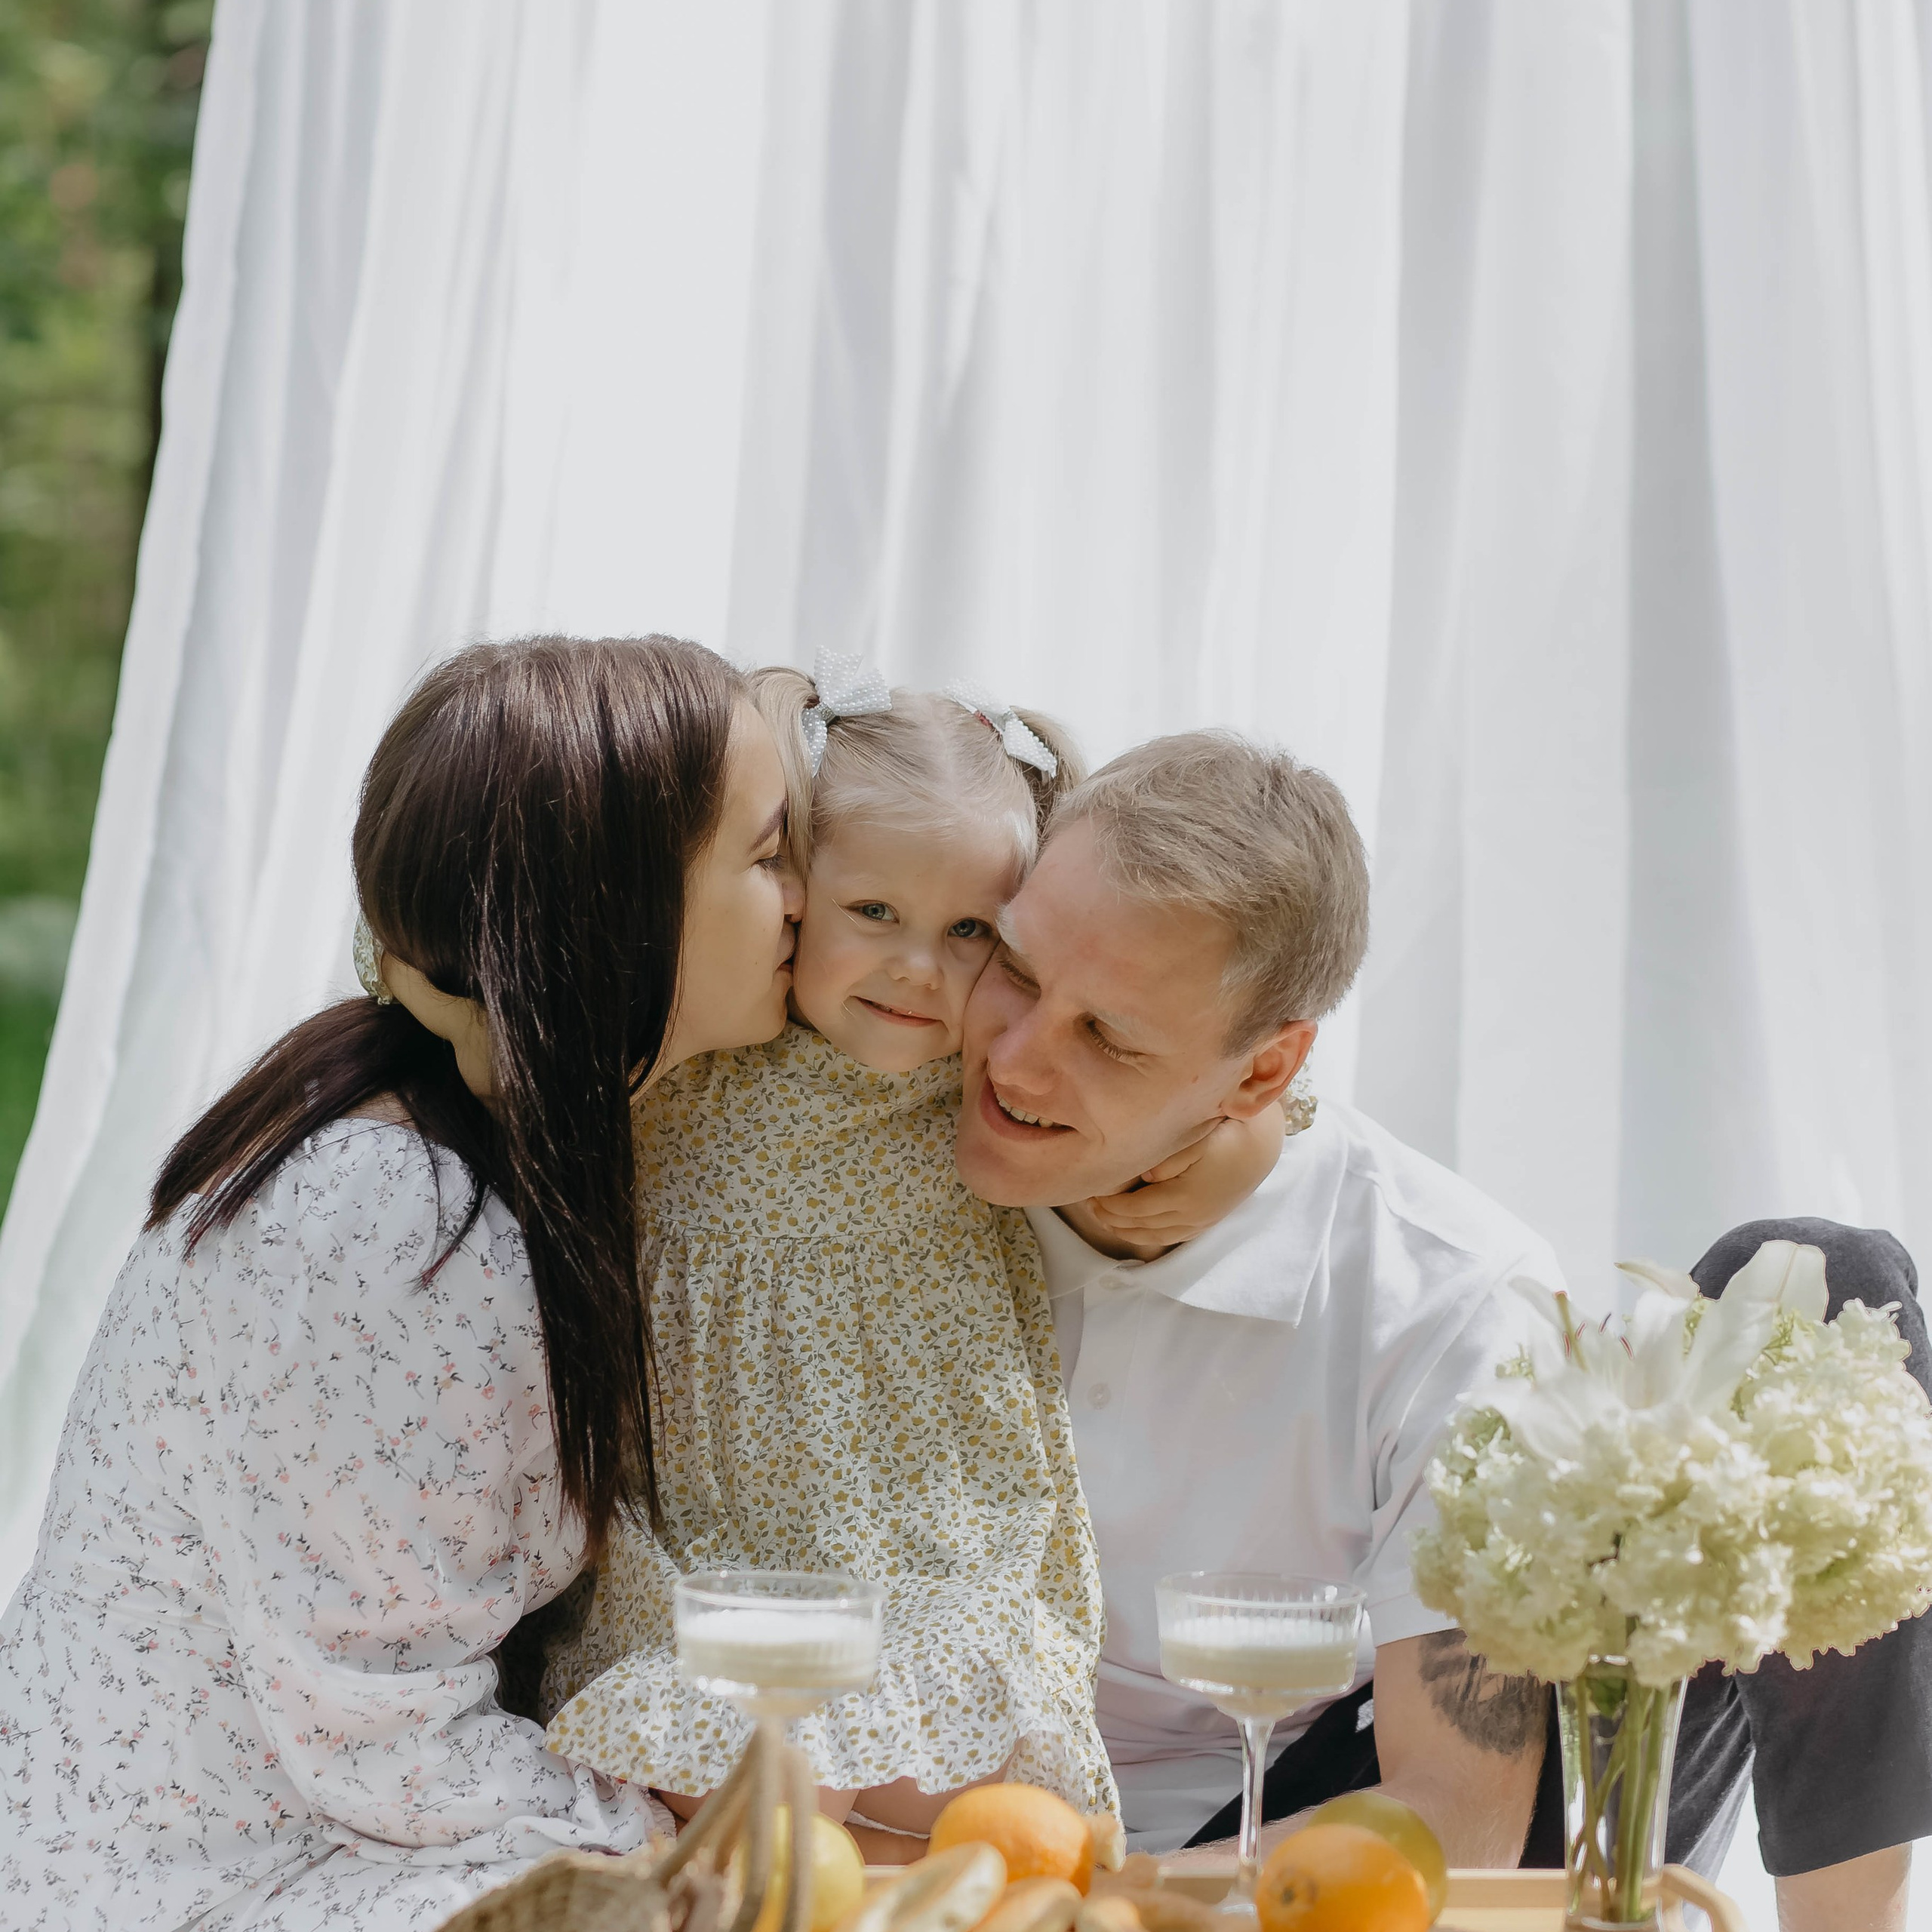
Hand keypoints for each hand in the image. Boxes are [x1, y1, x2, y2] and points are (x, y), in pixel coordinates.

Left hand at [1085, 1105, 1286, 1249]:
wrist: (1260, 1146)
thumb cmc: (1224, 1134)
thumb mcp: (1196, 1138)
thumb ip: (1169, 1157)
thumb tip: (1145, 1176)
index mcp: (1185, 1196)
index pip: (1135, 1209)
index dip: (1110, 1205)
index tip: (1091, 1194)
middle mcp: (1192, 1216)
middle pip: (1142, 1226)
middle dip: (1112, 1218)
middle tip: (1089, 1205)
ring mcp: (1201, 1222)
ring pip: (1155, 1237)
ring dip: (1127, 1231)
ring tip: (1104, 1218)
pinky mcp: (1207, 1222)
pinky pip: (1171, 1237)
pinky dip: (1148, 1236)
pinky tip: (1134, 1228)